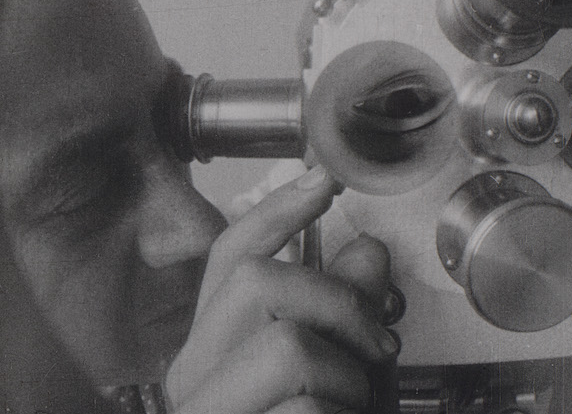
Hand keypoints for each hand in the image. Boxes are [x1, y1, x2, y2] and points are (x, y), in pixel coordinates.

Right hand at [166, 165, 397, 413]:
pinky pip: (307, 410)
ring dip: (349, 378)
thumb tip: (367, 249)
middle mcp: (193, 372)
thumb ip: (346, 308)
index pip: (231, 255)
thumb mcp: (341, 363)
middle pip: (257, 280)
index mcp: (214, 343)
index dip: (278, 210)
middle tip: (378, 345)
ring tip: (354, 405)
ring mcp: (203, 410)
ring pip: (288, 346)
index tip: (324, 181)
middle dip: (339, 303)